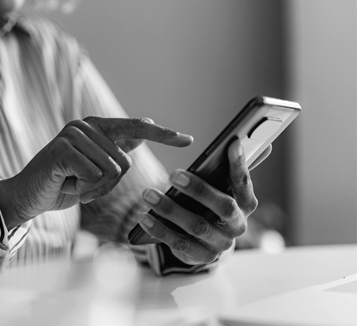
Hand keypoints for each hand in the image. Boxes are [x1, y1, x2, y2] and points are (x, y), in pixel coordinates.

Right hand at [0, 117, 192, 229]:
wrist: (30, 196)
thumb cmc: (66, 183)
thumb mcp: (97, 167)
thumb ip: (118, 148)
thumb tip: (145, 127)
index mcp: (97, 127)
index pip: (136, 128)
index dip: (163, 135)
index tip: (187, 139)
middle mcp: (85, 126)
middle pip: (125, 162)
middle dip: (107, 184)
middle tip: (83, 184)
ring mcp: (72, 134)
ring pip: (111, 171)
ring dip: (94, 188)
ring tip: (73, 183)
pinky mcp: (61, 149)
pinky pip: (93, 176)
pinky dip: (83, 190)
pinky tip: (66, 185)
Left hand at [138, 139, 265, 264]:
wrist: (209, 242)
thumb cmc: (214, 204)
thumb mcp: (223, 188)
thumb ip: (234, 167)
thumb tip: (255, 143)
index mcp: (246, 203)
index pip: (244, 183)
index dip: (240, 164)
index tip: (232, 144)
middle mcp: (237, 225)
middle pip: (223, 206)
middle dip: (198, 189)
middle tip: (173, 174)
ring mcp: (220, 243)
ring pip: (196, 225)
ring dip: (170, 209)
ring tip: (148, 193)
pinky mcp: (201, 257)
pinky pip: (179, 244)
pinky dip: (160, 229)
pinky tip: (144, 217)